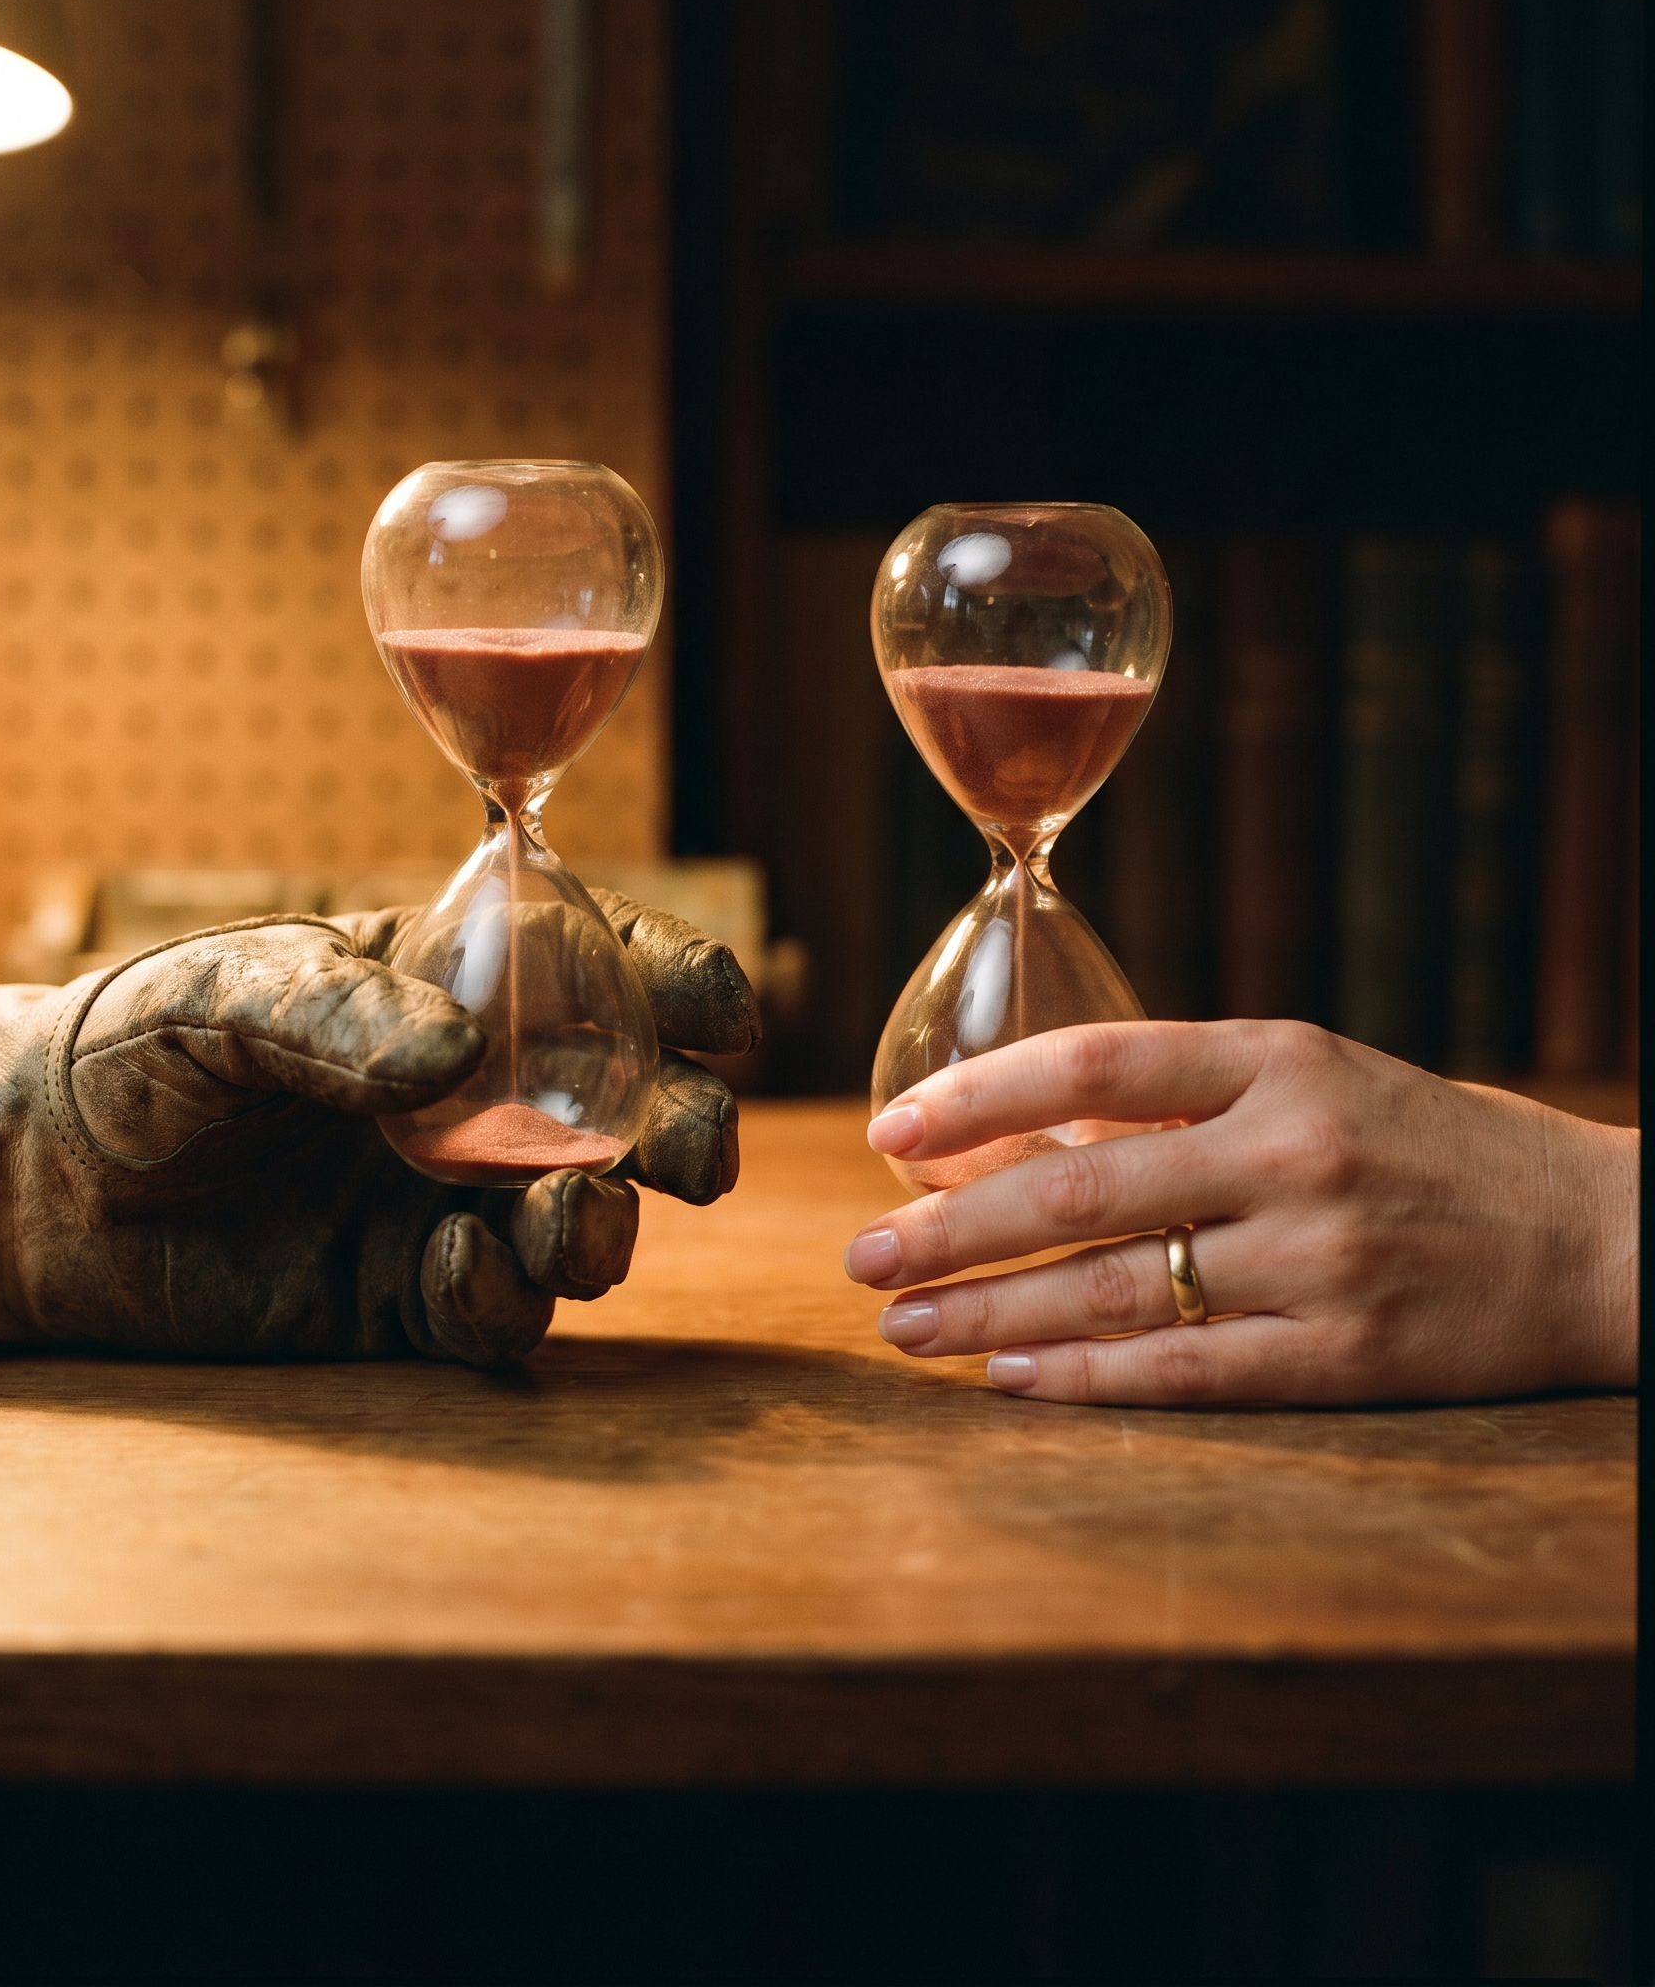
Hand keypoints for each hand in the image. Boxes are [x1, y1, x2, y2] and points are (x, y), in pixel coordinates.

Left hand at [0, 899, 756, 1367]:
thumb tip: (451, 1059)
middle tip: (692, 1154)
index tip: (725, 1007)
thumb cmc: (129, 1048)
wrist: (31, 1188)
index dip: (680, 980)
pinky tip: (454, 1270)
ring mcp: (447, 1202)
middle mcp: (477, 1098)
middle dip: (686, 1128)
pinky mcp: (401, 1301)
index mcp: (456, 988)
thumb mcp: (216, 994)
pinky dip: (500, 1298)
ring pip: (585, 1222)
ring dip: (604, 1225)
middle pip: (629, 1111)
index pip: (601, 970)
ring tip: (573, 1222)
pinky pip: (494, 1312)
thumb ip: (332, 1010)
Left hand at [850, 1021, 1638, 1404]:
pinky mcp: (1348, 1359)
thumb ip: (1183, 1102)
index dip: (977, 1095)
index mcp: (1283, 1059)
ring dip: (992, 1315)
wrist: (1596, 1239)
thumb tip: (1025, 1131)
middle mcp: (1295, 1152)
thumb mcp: (1317, 1079)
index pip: (1096, 1059)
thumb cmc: (1431, 1146)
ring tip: (905, 1327)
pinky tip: (1010, 1381)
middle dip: (950, 1227)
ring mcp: (1322, 1261)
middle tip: (859, 1255)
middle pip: (1083, 1188)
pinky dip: (1085, 1379)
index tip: (888, 1129)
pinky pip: (1188, 1374)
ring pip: (1118, 1292)